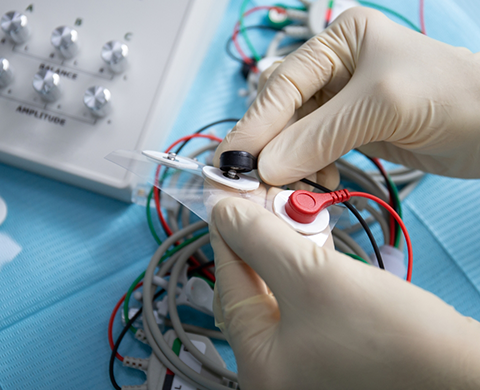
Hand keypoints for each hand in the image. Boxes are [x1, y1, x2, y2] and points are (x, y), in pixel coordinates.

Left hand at [210, 197, 479, 389]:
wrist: (460, 369)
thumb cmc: (391, 335)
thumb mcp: (312, 276)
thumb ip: (260, 240)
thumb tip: (224, 212)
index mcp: (260, 364)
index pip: (229, 285)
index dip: (226, 235)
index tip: (226, 200)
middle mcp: (275, 367)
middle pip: (252, 287)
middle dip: (260, 241)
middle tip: (265, 203)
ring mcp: (302, 360)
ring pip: (278, 289)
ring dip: (284, 249)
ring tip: (293, 216)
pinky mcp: (328, 346)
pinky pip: (301, 298)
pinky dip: (304, 266)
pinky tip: (314, 242)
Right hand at [214, 7, 479, 186]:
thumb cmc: (447, 95)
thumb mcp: (377, 105)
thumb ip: (317, 135)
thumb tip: (264, 167)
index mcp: (337, 42)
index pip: (282, 85)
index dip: (255, 125)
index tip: (232, 161)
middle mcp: (333, 69)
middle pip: (283, 111)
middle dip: (268, 148)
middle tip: (251, 182)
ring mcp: (340, 103)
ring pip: (295, 136)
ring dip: (289, 164)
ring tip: (292, 187)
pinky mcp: (349, 131)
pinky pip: (313, 152)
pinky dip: (309, 170)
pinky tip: (319, 181)